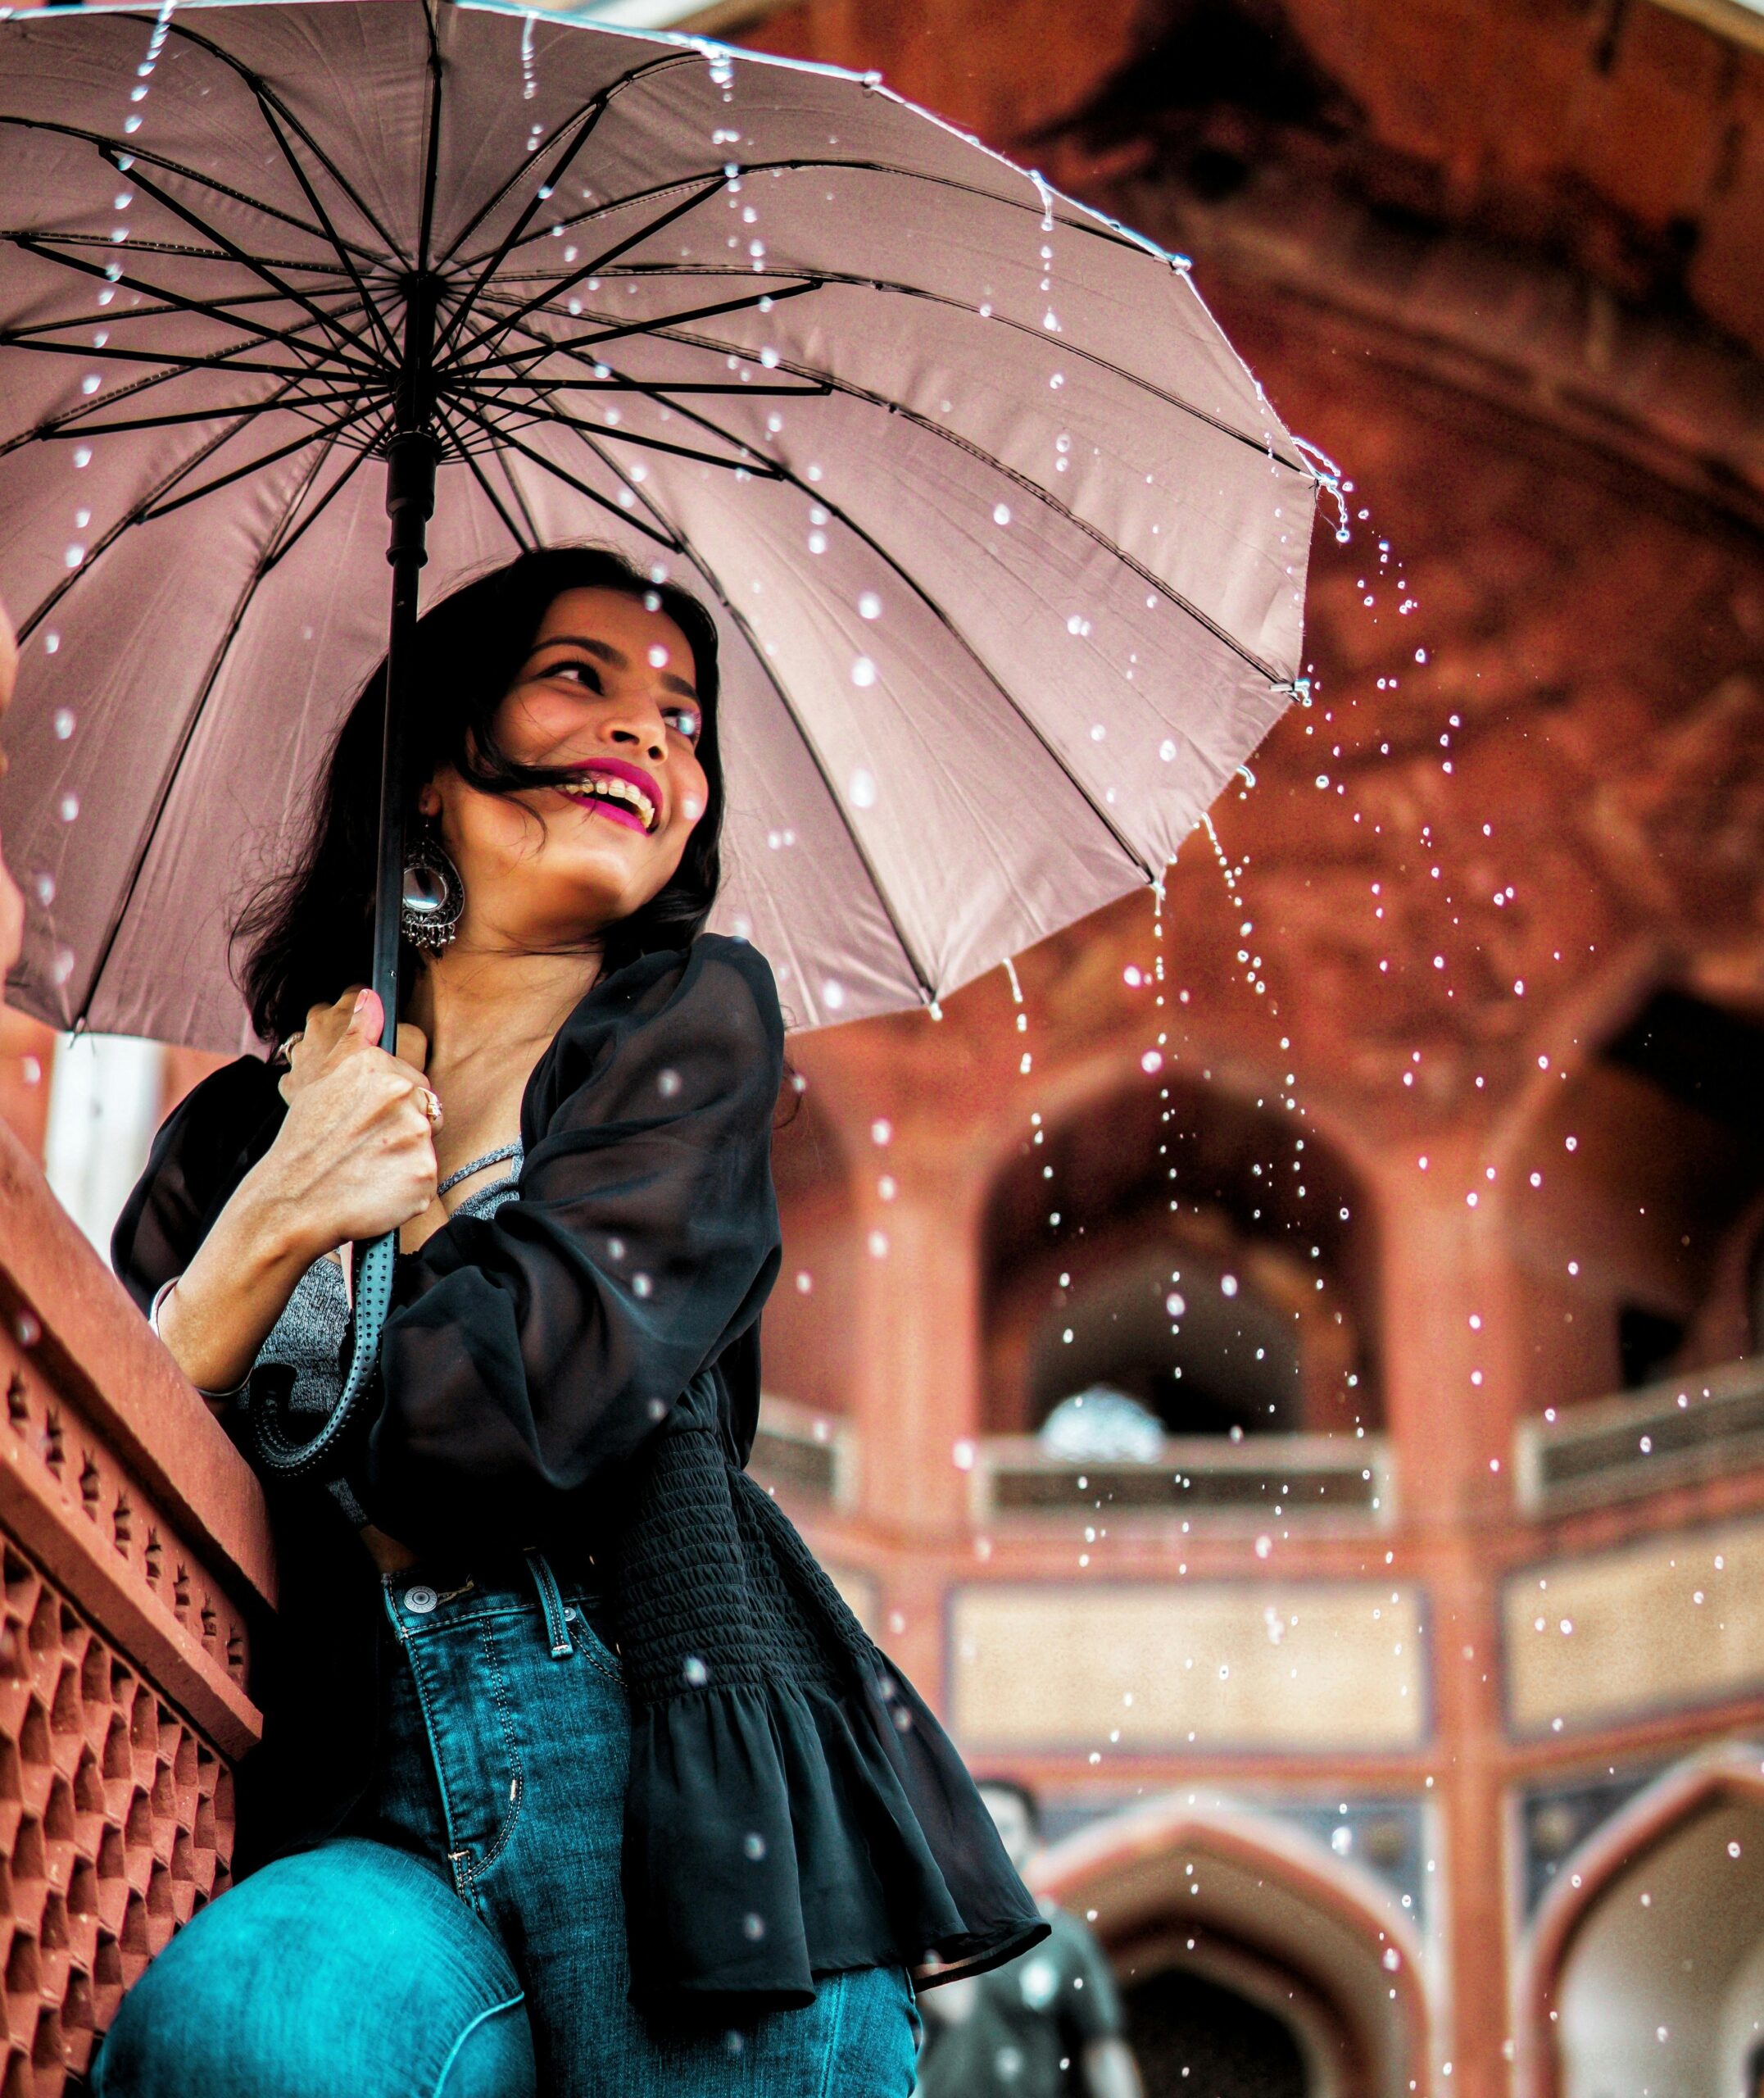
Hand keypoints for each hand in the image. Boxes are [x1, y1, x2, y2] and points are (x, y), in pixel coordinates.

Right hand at [259, 988, 438, 1256]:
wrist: (290, 1202)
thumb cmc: (304, 1142)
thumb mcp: (323, 1078)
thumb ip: (357, 1035)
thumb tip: (371, 995)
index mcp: (377, 1065)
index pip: (415, 1081)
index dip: (393, 1106)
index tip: (364, 1123)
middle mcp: (401, 1093)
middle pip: (428, 1110)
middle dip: (404, 1129)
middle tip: (365, 1148)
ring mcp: (415, 1134)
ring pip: (428, 1144)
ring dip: (406, 1158)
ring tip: (367, 1169)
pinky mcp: (425, 1173)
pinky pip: (429, 1179)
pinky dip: (408, 1189)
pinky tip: (376, 1190)